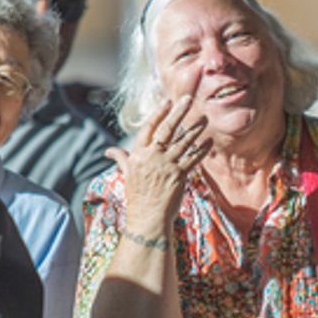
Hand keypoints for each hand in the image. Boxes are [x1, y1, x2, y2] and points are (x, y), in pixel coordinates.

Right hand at [104, 95, 209, 230]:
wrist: (147, 218)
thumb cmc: (137, 196)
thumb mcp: (127, 174)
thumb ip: (121, 159)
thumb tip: (109, 151)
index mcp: (138, 154)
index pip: (149, 128)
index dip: (159, 113)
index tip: (168, 101)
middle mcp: (152, 157)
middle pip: (167, 130)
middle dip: (178, 112)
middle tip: (188, 99)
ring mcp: (166, 166)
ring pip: (183, 142)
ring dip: (195, 129)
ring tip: (204, 118)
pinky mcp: (179, 176)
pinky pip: (193, 159)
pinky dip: (202, 150)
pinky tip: (208, 141)